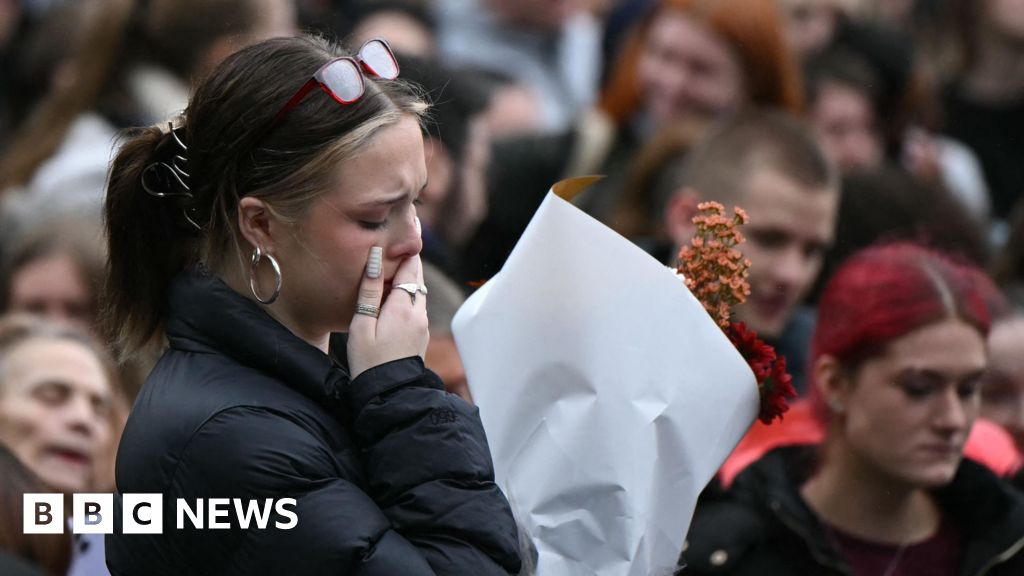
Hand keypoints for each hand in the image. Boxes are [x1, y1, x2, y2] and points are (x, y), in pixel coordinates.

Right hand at [348, 247, 428, 378]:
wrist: (388, 393)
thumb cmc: (368, 360)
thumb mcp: (362, 323)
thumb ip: (369, 290)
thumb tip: (375, 257)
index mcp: (403, 307)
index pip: (410, 268)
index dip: (404, 253)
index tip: (395, 241)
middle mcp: (419, 313)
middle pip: (417, 279)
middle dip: (407, 265)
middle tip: (393, 251)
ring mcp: (422, 325)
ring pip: (418, 294)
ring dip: (407, 283)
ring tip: (388, 275)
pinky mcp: (421, 336)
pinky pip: (417, 308)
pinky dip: (407, 299)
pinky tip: (392, 302)